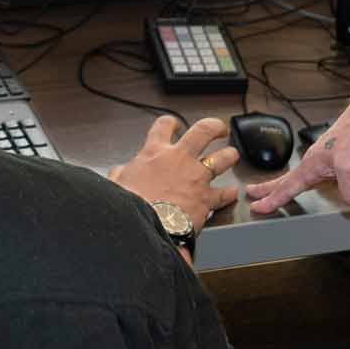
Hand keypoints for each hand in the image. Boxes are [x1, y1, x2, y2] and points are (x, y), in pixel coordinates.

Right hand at [111, 113, 239, 227]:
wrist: (145, 226)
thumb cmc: (131, 204)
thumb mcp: (117, 183)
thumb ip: (121, 174)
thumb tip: (119, 173)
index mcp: (155, 153)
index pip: (163, 126)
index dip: (170, 123)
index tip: (174, 125)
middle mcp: (180, 159)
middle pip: (204, 131)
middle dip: (214, 127)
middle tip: (219, 129)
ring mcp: (197, 177)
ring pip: (223, 158)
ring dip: (229, 156)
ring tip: (232, 155)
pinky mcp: (207, 198)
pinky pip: (224, 193)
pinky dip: (229, 193)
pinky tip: (231, 193)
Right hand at [245, 101, 349, 215]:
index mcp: (313, 164)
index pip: (287, 186)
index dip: (271, 198)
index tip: (256, 206)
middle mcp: (323, 164)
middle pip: (293, 182)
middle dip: (273, 190)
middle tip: (256, 196)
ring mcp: (339, 164)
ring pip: (324, 185)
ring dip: (312, 193)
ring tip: (300, 198)